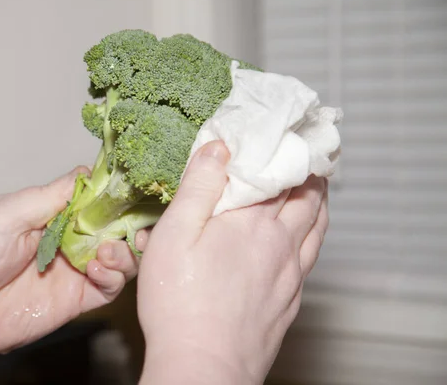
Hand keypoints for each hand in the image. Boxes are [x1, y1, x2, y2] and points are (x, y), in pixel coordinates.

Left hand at [0, 167, 139, 361]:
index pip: (95, 198)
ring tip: (107, 250)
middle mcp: (69, 239)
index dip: (115, 193)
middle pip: (116, 226)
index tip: (131, 189)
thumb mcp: (5, 214)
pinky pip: (110, 287)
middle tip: (137, 223)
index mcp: (52, 213)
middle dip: (131, 222)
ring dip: (125, 250)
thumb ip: (48, 197)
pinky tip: (95, 269)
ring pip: (121, 256)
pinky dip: (114, 275)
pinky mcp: (76, 299)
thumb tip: (87, 173)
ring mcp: (74, 269)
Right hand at [137, 141, 328, 383]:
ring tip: (315, 188)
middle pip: (307, 197)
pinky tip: (304, 238)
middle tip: (306, 153)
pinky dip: (313, 235)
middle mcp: (280, 244)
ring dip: (318, 202)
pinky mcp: (289, 301)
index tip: (286, 132)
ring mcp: (289, 275)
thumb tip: (220, 146)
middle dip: (308, 171)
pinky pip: (311, 257)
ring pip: (316, 227)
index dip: (284, 149)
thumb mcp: (175, 234)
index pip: (280, 174)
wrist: (203, 365)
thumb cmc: (179, 301)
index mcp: (252, 223)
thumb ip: (199, 187)